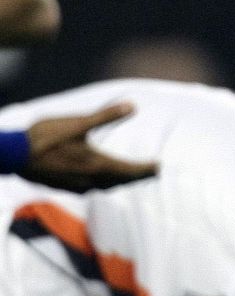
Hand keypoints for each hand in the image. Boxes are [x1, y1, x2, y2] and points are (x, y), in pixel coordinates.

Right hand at [21, 104, 156, 191]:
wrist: (12, 155)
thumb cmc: (44, 137)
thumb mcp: (78, 123)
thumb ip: (106, 116)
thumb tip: (132, 106)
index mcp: (97, 165)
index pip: (131, 171)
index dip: (147, 169)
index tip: (160, 167)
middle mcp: (90, 180)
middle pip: (121, 181)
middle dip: (138, 177)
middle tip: (152, 172)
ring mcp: (76, 186)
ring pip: (106, 187)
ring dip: (120, 181)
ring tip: (130, 175)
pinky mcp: (64, 187)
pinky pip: (91, 188)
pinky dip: (102, 183)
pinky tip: (99, 179)